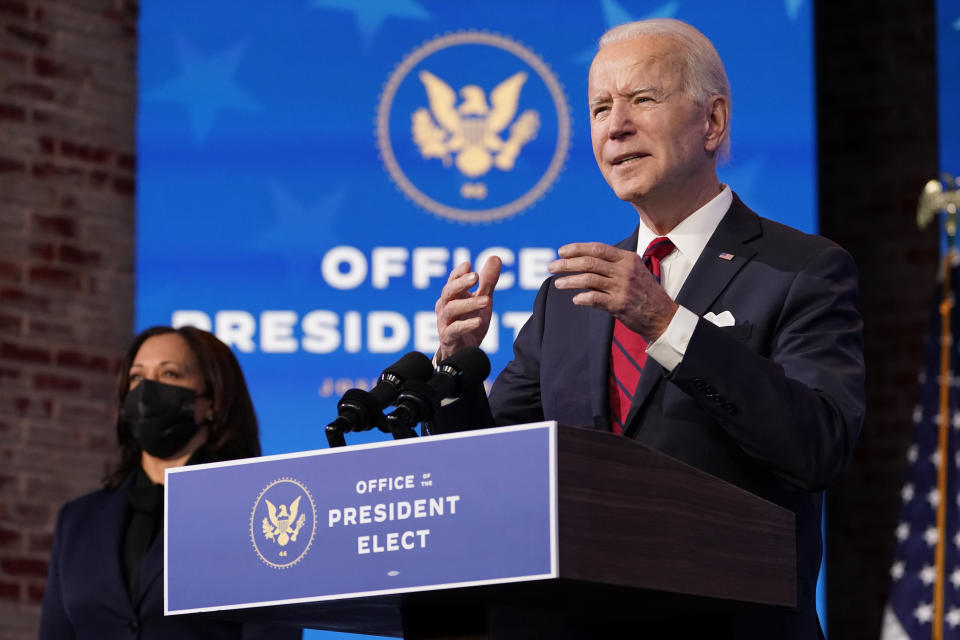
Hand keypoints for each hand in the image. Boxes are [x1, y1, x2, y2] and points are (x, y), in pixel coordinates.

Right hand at [435, 257, 501, 360]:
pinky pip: (454, 330)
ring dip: (469, 303)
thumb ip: (488, 282)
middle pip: (448, 291)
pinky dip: (466, 325)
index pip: (452, 280)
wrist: (463, 353)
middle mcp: (445, 307)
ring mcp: (444, 323)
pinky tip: (478, 321)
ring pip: (451, 309)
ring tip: (486, 301)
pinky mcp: (448, 338)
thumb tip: (495, 257)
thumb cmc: (470, 323)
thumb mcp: (483, 301)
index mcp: (452, 296)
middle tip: (476, 277)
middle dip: (461, 283)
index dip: (458, 272)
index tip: (469, 265)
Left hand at [548, 242, 676, 340]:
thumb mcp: (633, 271)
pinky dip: (582, 298)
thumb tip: (583, 262)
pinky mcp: (619, 305)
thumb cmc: (644, 292)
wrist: (662, 315)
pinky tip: (575, 299)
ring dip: (569, 281)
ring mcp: (622, 288)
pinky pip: (594, 298)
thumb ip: (612, 266)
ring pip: (588, 279)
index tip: (561, 251)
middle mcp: (624, 271)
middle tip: (552, 267)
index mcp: (627, 259)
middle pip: (589, 262)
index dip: (577, 248)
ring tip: (557, 284)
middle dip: (567, 264)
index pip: (597, 248)